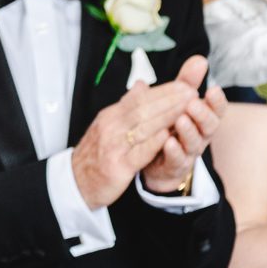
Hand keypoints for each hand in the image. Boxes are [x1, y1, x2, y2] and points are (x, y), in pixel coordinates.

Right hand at [71, 64, 202, 208]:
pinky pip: (137, 153)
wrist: (75, 183)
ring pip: (142, 127)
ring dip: (167, 116)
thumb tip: (142, 85)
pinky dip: (153, 143)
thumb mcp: (107, 126)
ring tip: (188, 108)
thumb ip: (127, 106)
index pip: (139, 99)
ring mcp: (112, 146)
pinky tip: (168, 135)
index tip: (185, 85)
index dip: (163, 91)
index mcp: (110, 117)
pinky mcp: (116, 167)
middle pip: (142, 109)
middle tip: (191, 91)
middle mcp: (110, 127)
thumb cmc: (96, 155)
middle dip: (169, 99)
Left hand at [140, 56, 225, 195]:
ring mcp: (189, 152)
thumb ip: (187, 82)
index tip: (213, 89)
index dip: (216, 101)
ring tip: (180, 120)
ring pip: (194, 143)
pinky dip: (174, 151)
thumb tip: (199, 59)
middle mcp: (200, 135)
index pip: (215, 109)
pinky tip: (168, 141)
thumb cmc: (171, 126)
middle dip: (203, 114)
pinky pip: (177, 159)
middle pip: (209, 126)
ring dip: (188, 131)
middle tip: (193, 103)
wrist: (155, 160)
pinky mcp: (176, 166)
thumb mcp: (177, 102)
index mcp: (201, 119)